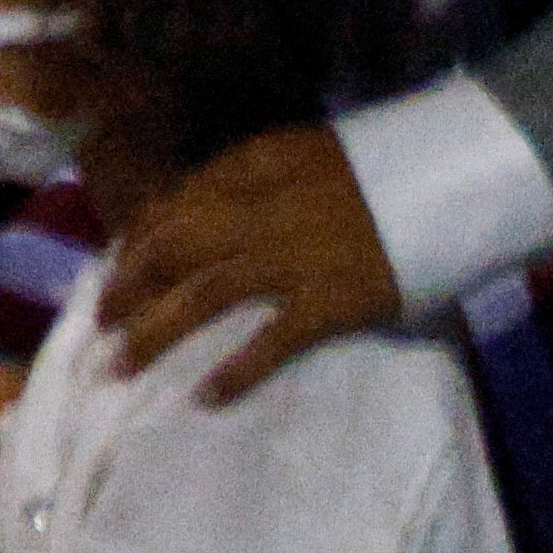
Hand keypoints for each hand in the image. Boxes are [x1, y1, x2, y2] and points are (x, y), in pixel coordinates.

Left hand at [97, 123, 403, 400]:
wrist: (452, 178)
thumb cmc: (380, 170)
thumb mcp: (303, 153)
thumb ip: (248, 177)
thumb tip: (187, 209)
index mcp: (254, 168)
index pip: (174, 205)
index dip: (136, 241)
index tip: (115, 269)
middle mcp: (261, 210)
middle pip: (172, 251)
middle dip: (127, 289)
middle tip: (99, 324)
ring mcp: (293, 257)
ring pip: (202, 296)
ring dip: (154, 334)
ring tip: (120, 367)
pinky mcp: (330, 301)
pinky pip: (270, 341)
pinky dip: (236, 371)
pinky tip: (205, 398)